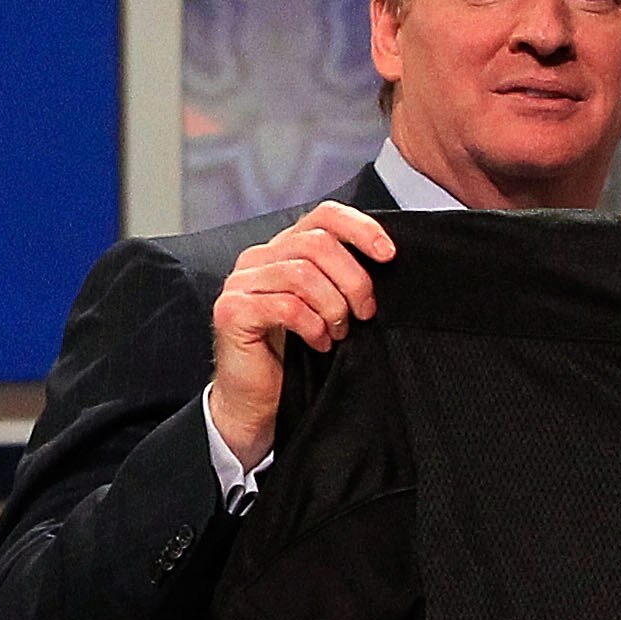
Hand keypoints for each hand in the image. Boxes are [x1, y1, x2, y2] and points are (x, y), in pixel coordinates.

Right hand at [209, 201, 394, 469]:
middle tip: (365, 312)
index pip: (323, 215)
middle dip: (353, 279)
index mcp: (282, 249)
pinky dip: (312, 326)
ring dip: (333, 307)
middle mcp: (257, 258)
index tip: (389, 256)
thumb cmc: (295, 356)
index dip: (361, 228)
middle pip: (317, 243)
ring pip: (302, 273)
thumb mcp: (326, 307)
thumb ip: (341, 277)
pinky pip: (286, 306)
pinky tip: (319, 343)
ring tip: (338, 332)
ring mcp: (240, 283)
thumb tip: (386, 258)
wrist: (257, 404)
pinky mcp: (231, 312)